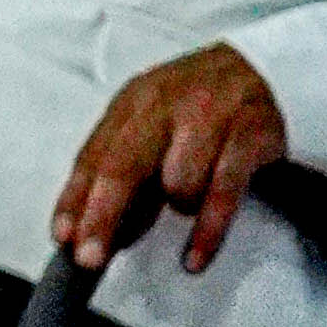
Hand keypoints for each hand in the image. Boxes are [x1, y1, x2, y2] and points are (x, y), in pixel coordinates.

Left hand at [56, 44, 284, 276]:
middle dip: (103, 216)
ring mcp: (209, 117)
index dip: (75, 199)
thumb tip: (100, 227)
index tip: (62, 236)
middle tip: (89, 257)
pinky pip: (223, 192)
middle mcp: (165, 105)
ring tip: (188, 202)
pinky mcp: (250, 135)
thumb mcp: (152, 126)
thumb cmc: (198, 106)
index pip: (94, 156)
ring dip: (178, 205)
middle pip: (124, 166)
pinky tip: (194, 257)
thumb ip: (125, 171)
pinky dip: (207, 231)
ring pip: (177, 181)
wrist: (264, 69)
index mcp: (133, 103)